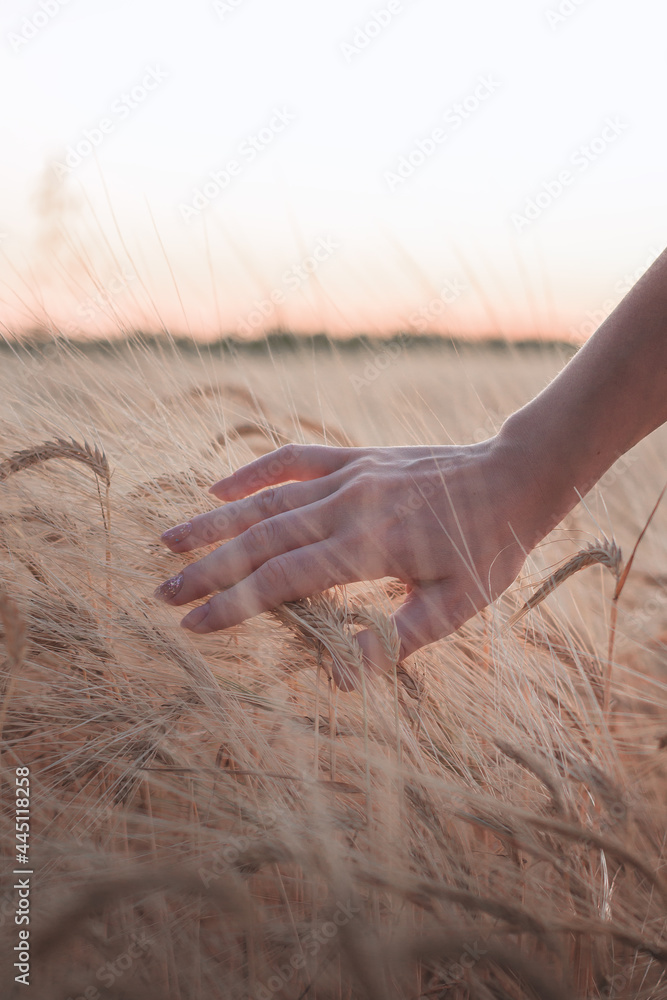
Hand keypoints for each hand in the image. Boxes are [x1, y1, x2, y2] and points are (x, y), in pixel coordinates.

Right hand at [154, 437, 546, 687]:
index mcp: (370, 546)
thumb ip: (395, 640)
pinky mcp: (355, 458)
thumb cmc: (487, 548)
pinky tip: (218, 484)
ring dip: (215, 521)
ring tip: (169, 542)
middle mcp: (349, 506)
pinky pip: (294, 458)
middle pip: (262, 539)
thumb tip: (339, 680)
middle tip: (163, 592)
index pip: (286, 579)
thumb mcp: (455, 607)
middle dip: (209, 569)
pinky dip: (254, 470)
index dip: (236, 603)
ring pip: (267, 500)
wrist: (515, 476)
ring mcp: (349, 477)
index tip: (195, 624)